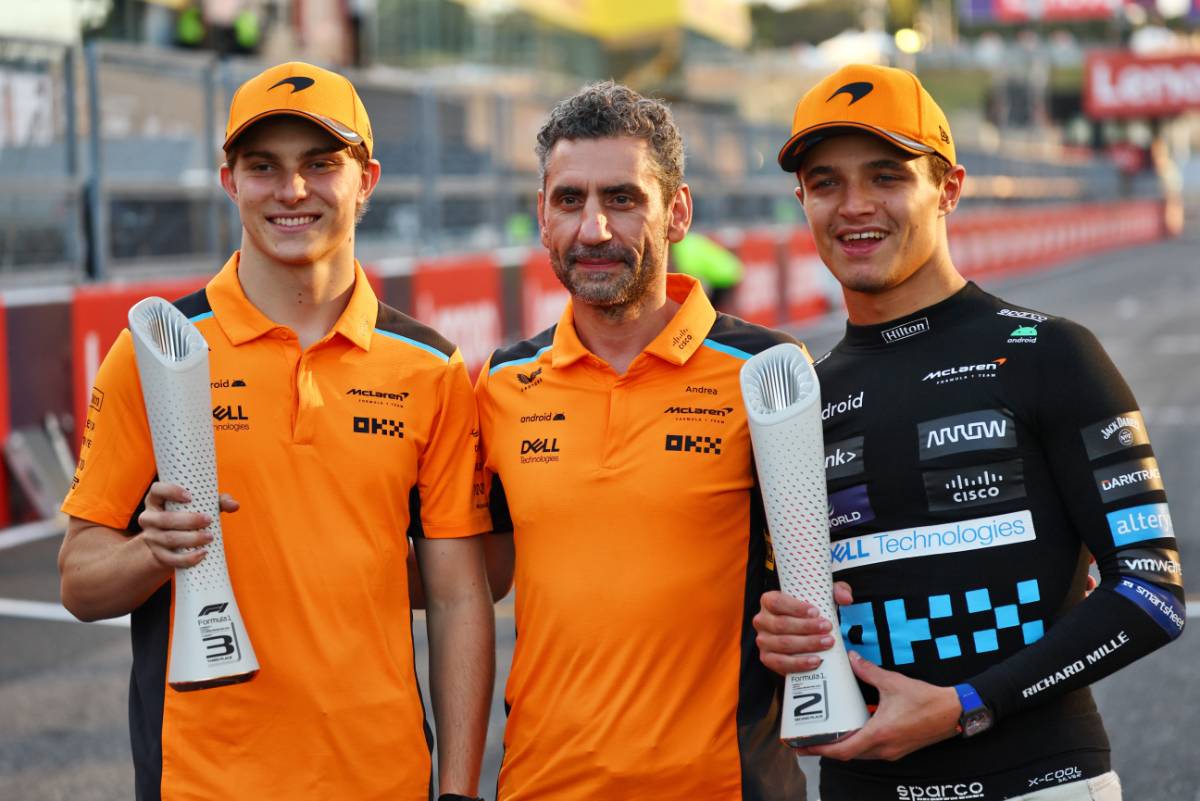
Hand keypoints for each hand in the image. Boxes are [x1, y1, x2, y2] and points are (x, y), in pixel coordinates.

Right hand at [137, 481, 238, 569]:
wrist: (174, 543)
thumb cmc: (190, 515)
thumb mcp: (202, 505)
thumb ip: (219, 501)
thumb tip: (234, 505)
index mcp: (156, 499)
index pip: (157, 489)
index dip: (171, 491)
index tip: (190, 497)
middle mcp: (149, 517)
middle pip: (165, 519)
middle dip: (188, 520)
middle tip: (208, 520)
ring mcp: (151, 537)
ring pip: (168, 539)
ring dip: (191, 539)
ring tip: (210, 537)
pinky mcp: (157, 554)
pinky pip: (170, 559)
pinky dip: (187, 558)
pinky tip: (203, 553)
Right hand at [754, 581, 853, 675]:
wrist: (803, 631)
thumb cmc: (809, 612)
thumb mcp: (822, 596)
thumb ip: (836, 591)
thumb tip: (846, 598)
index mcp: (768, 601)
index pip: (777, 602)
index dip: (796, 607)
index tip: (816, 612)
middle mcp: (762, 620)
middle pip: (781, 624)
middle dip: (807, 628)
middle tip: (827, 628)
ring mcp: (763, 640)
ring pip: (783, 643)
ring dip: (807, 644)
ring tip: (826, 643)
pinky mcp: (767, 658)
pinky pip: (781, 663)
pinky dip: (799, 663)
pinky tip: (815, 661)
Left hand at [799, 652, 960, 760]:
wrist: (954, 713)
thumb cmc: (926, 700)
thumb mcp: (894, 682)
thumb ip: (869, 671)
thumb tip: (852, 659)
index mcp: (879, 734)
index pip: (843, 750)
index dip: (821, 749)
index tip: (803, 746)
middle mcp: (884, 748)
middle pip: (848, 754)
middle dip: (827, 748)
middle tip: (808, 738)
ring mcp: (892, 751)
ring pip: (860, 754)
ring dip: (843, 746)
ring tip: (825, 733)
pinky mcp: (898, 748)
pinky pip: (871, 750)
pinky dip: (858, 743)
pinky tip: (851, 728)